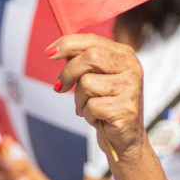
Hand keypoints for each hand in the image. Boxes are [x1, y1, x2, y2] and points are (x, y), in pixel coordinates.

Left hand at [52, 34, 145, 162]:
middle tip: (60, 88)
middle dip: (68, 73)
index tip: (48, 53)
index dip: (67, 44)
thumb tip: (55, 50)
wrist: (125, 138)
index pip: (92, 40)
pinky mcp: (125, 108)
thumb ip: (81, 62)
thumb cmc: (106, 105)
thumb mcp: (96, 78)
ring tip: (90, 107)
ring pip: (87, 84)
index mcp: (124, 55)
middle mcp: (131, 68)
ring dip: (79, 100)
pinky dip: (87, 115)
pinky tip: (98, 118)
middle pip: (89, 58)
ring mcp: (130, 88)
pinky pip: (91, 106)